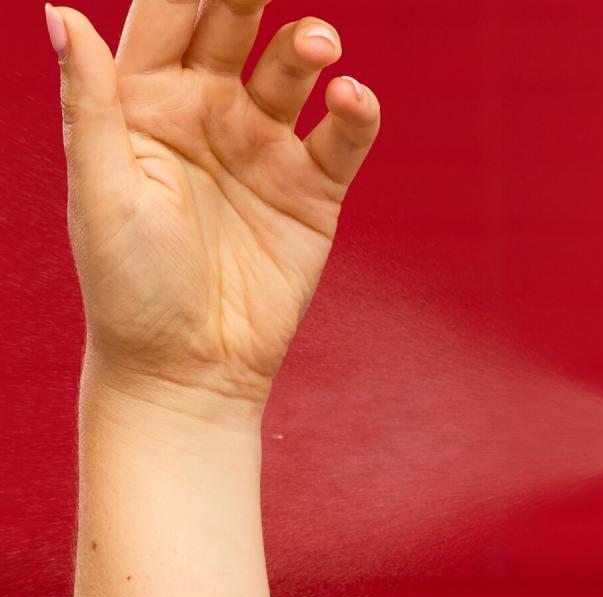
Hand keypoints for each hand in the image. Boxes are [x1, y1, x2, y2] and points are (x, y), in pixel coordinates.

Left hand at [48, 1, 380, 403]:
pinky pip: (342, 136)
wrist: (190, 367)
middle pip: (235, 27)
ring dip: (309, 47)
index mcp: (148, 110)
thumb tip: (59, 11)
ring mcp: (264, 152)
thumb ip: (90, 104)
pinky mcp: (311, 191)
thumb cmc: (133, 289)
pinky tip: (350, 99)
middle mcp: (209, 119)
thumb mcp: (102, 195)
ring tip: (318, 48)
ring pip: (294, 72)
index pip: (167, 18)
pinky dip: (354, 111)